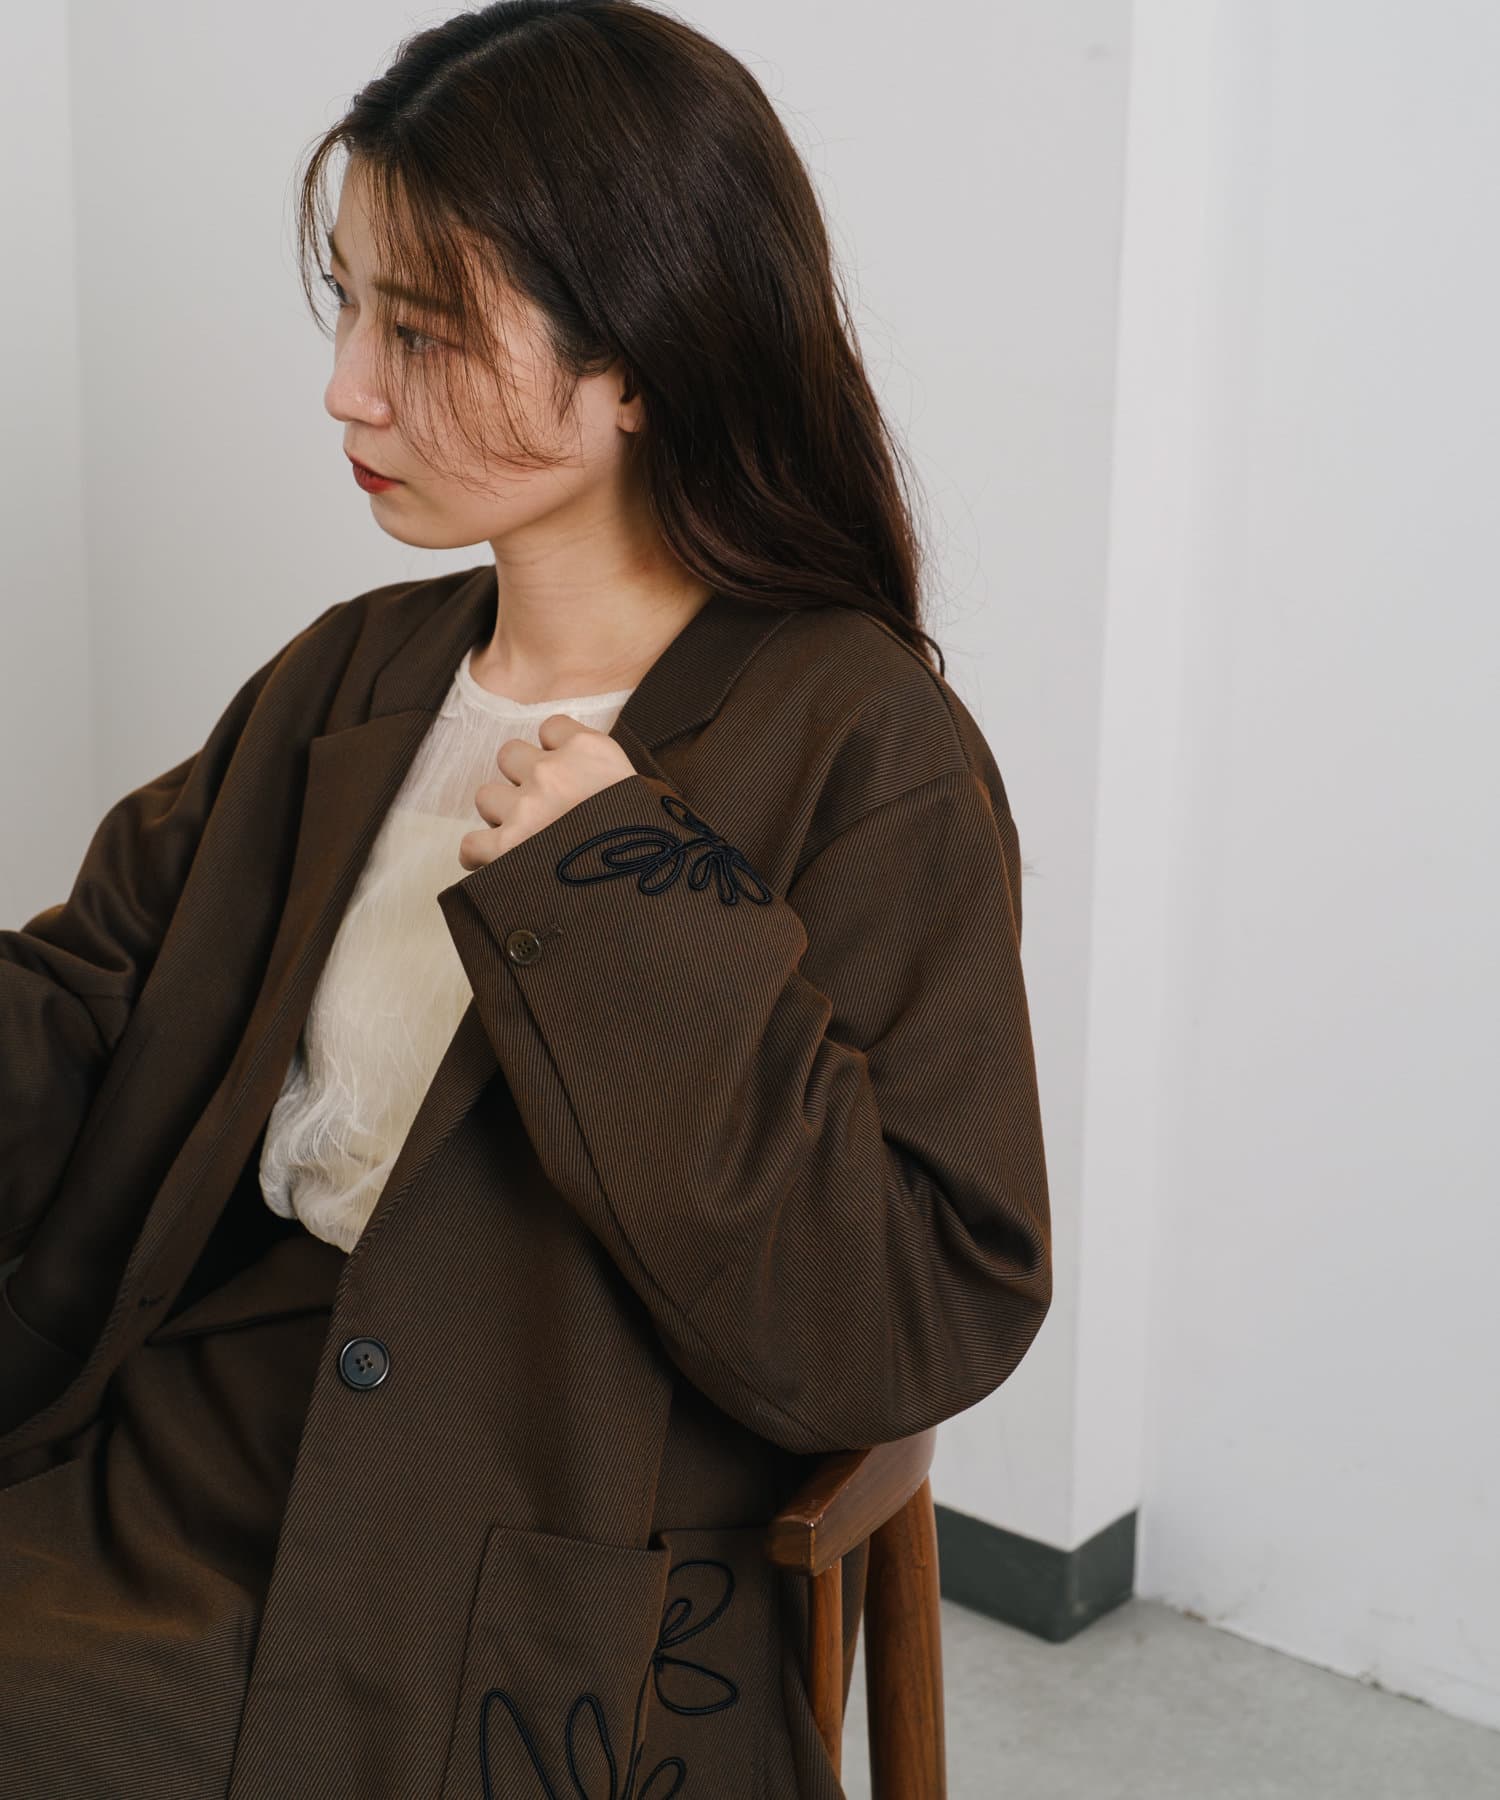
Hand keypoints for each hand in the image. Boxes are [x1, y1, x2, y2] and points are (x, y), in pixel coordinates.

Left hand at [458, 712, 636, 872]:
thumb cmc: (652, 843)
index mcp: (589, 751)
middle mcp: (552, 771)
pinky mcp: (505, 848)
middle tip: (544, 808)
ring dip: (501, 815)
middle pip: (510, 755)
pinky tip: (495, 865)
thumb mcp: (645, 793)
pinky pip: (470, 844)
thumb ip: (608, 776)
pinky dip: (480, 856)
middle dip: (521, 779)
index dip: (554, 751)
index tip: (567, 773)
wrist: (642, 884)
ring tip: (525, 839)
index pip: (551, 728)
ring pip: (486, 796)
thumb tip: (591, 785)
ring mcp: (526, 808)